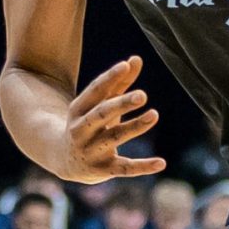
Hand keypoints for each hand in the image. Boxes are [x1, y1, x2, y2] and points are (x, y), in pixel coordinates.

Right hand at [61, 57, 165, 182]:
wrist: (67, 162)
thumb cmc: (89, 123)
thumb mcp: (99, 104)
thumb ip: (119, 83)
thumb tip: (136, 58)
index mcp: (78, 109)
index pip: (94, 91)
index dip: (109, 78)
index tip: (125, 66)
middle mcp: (81, 130)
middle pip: (101, 114)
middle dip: (121, 104)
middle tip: (142, 95)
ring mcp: (91, 151)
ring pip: (115, 137)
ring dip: (135, 126)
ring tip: (154, 114)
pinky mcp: (103, 170)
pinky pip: (125, 168)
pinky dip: (143, 166)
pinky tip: (161, 163)